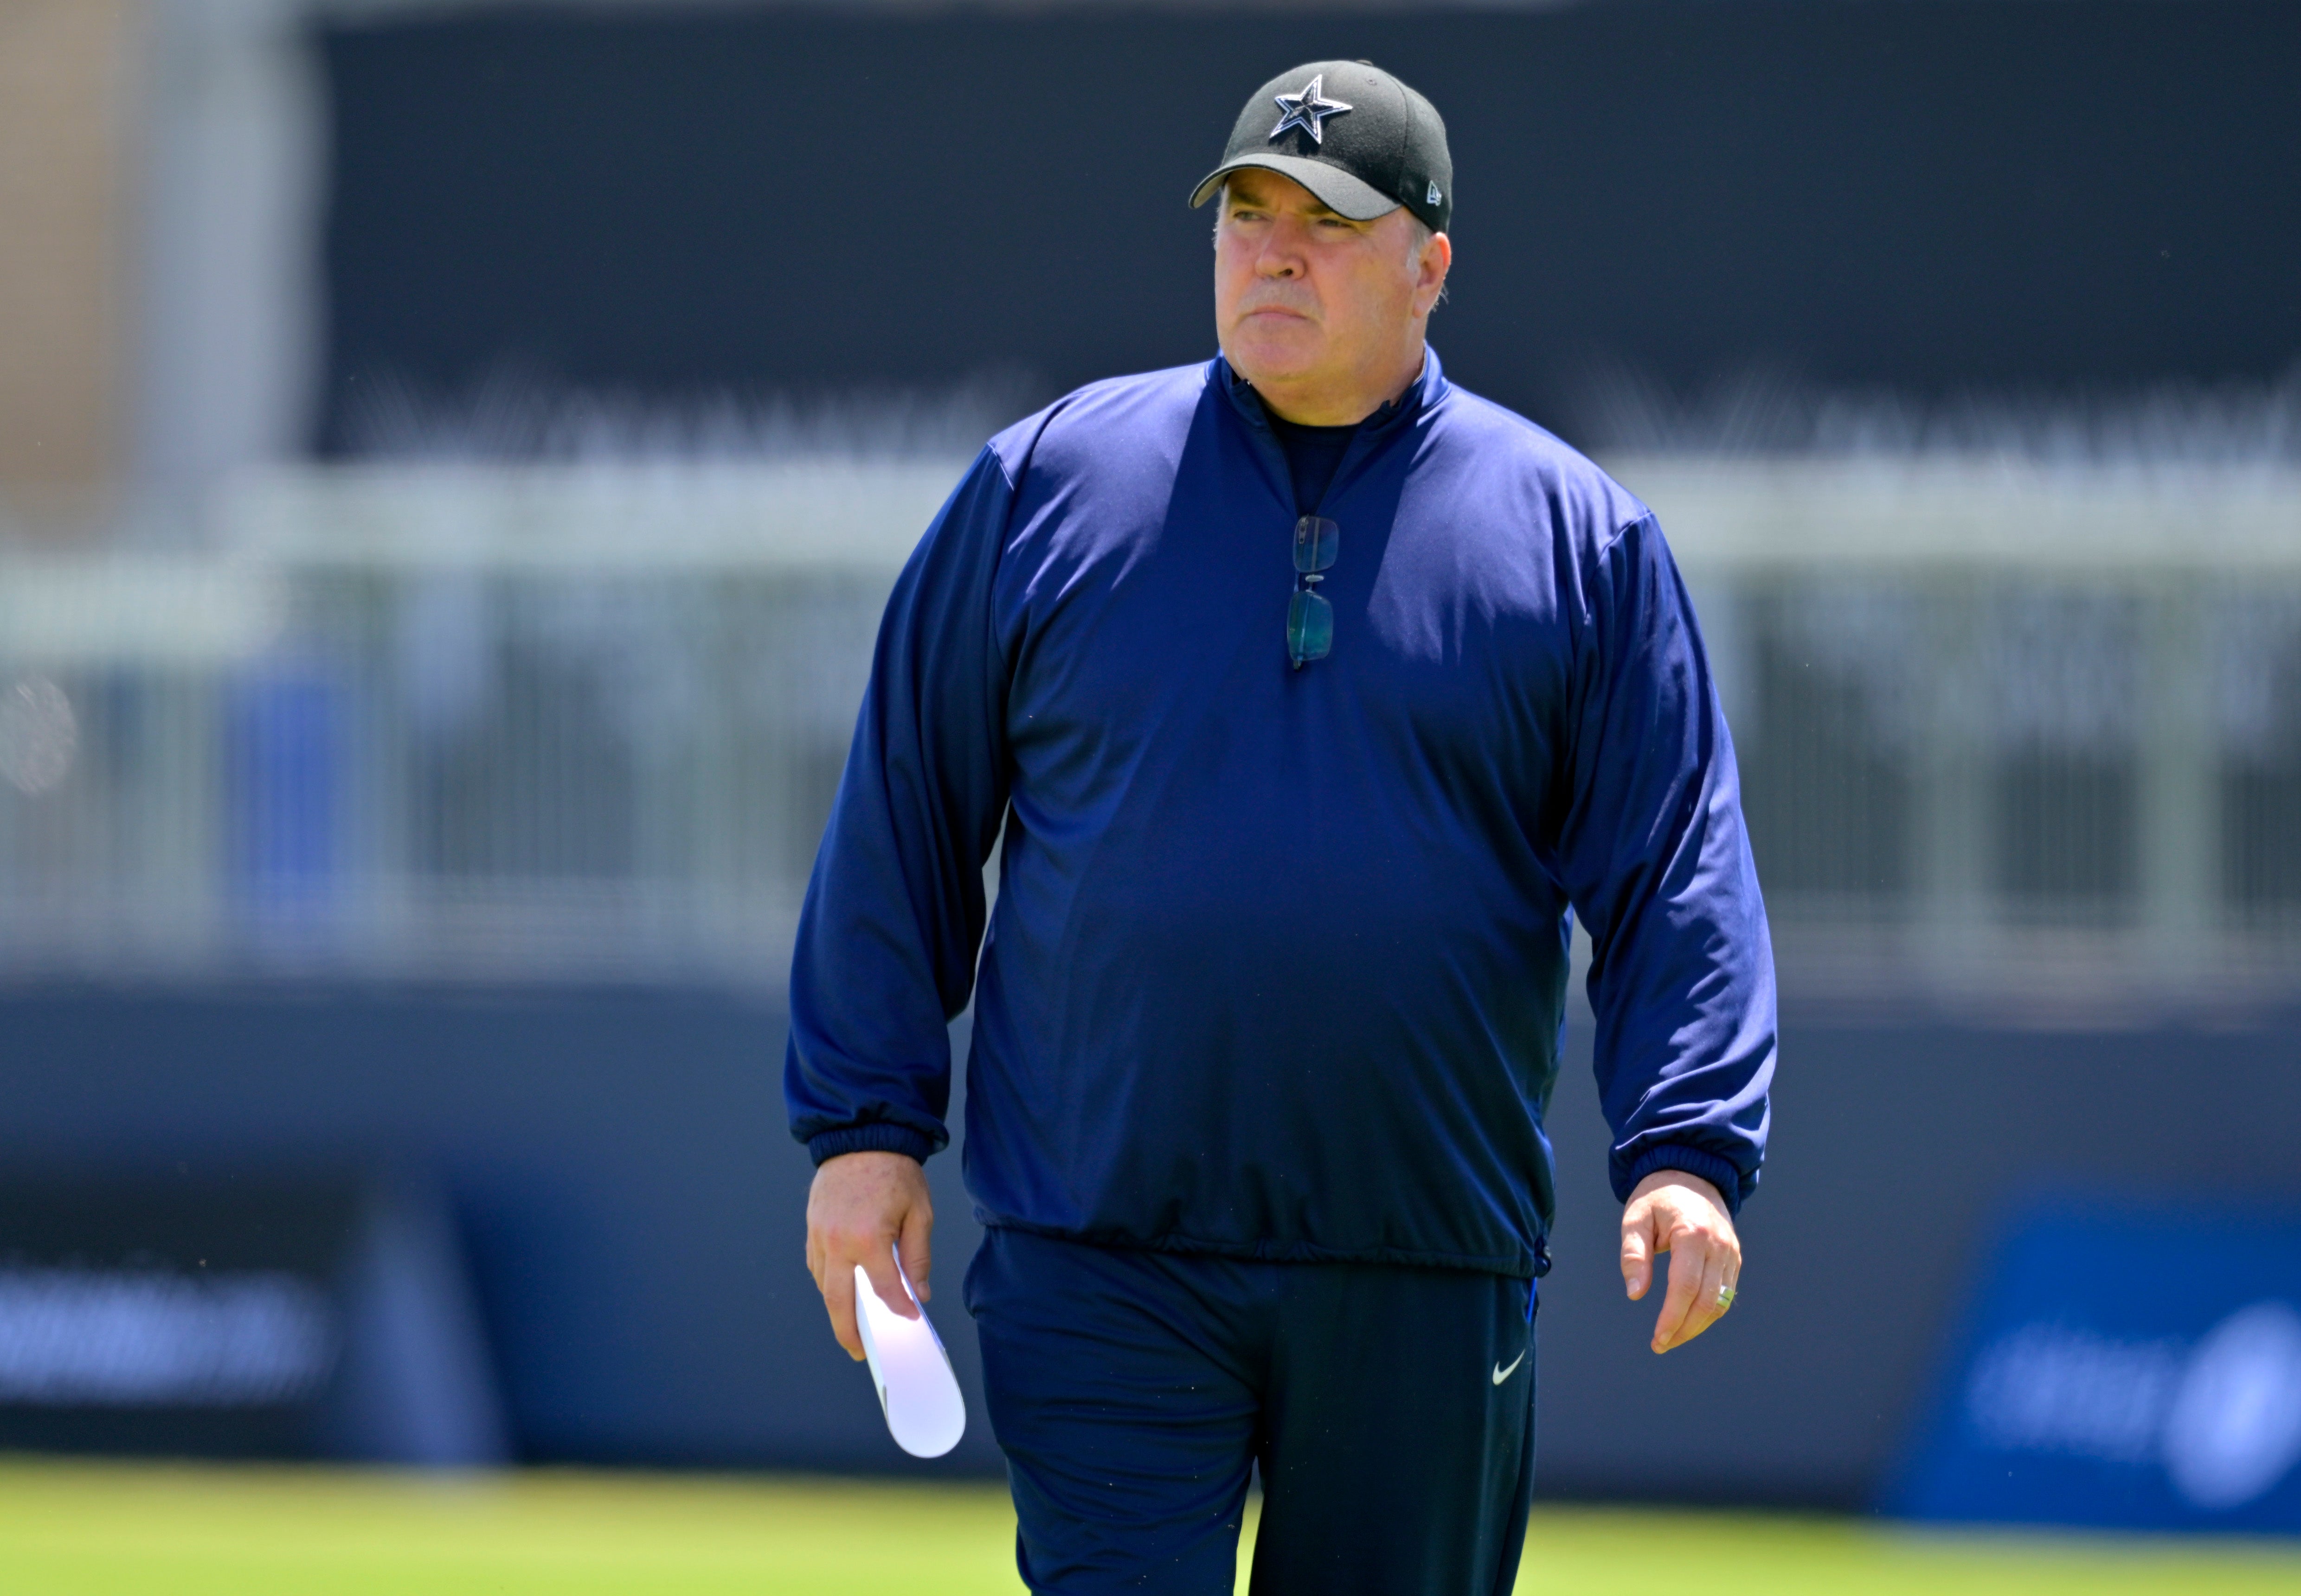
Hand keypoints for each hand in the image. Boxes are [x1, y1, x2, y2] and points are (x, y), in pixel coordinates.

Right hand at [805, 1150, 933, 1360]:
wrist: (861, 1137)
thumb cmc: (894, 1171)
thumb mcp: (919, 1212)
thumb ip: (918, 1256)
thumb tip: (920, 1293)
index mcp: (868, 1239)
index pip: (884, 1289)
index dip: (899, 1309)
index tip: (910, 1321)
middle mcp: (837, 1242)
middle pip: (839, 1302)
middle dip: (849, 1332)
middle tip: (860, 1351)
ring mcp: (819, 1236)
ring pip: (824, 1285)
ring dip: (836, 1308)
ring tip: (851, 1325)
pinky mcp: (811, 1228)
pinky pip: (815, 1266)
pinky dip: (826, 1282)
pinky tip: (839, 1290)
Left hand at [1619, 1169, 1739, 1354]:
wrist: (1691, 1174)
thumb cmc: (1657, 1197)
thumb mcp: (1635, 1218)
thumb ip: (1633, 1255)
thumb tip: (1635, 1294)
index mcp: (1693, 1233)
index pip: (1686, 1287)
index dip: (1672, 1318)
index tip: (1657, 1339)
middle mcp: (1718, 1245)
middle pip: (1708, 1301)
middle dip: (1685, 1329)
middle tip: (1661, 1344)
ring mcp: (1731, 1252)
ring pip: (1721, 1302)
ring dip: (1698, 1325)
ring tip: (1673, 1337)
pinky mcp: (1735, 1257)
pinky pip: (1726, 1293)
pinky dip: (1709, 1311)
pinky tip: (1689, 1320)